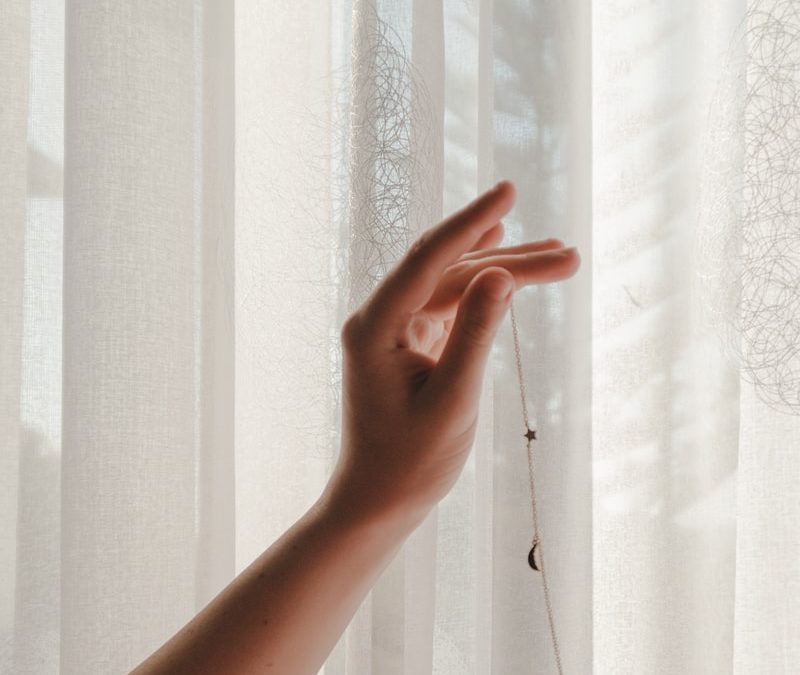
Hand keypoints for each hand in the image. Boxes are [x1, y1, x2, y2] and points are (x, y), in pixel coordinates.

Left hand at [323, 180, 579, 523]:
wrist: (380, 499)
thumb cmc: (410, 461)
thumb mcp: (453, 401)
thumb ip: (475, 335)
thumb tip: (500, 273)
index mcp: (374, 327)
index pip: (429, 259)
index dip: (471, 222)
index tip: (509, 189)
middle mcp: (379, 318)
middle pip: (450, 271)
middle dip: (510, 261)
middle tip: (569, 256)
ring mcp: (394, 328)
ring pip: (454, 286)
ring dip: (503, 274)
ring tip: (561, 261)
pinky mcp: (410, 341)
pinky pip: (449, 304)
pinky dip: (482, 290)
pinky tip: (503, 263)